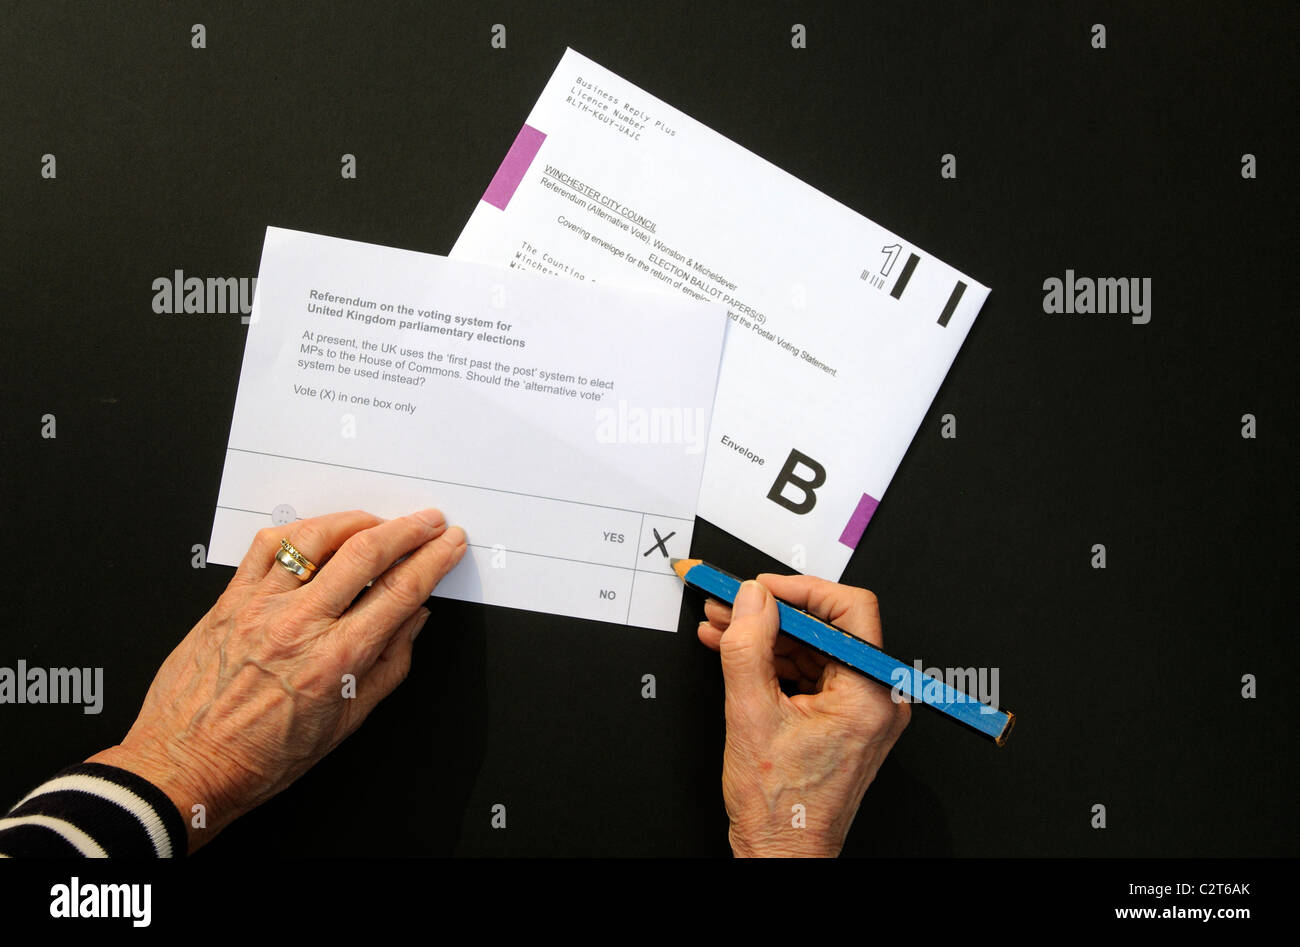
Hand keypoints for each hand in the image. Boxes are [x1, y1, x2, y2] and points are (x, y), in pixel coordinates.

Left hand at [88, 508, 466, 851]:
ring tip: (379, 522)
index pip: (399, 593)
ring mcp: (259, 608)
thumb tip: (415, 619)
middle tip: (429, 521)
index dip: (434, 560)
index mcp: (334, 662)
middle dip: (408, 530)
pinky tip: (319, 533)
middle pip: (365, 554)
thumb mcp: (345, 723)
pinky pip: (265, 546)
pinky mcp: (229, 601)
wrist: (186, 768)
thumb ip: (388, 665)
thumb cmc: (261, 758)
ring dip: (358, 520)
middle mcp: (298, 627)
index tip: (450, 544)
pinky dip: (299, 531)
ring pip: (316, 538)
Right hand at [697, 574, 909, 856]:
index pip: (849, 610)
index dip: (799, 590)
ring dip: (766, 635)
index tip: (760, 588)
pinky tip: (735, 650)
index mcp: (870, 694)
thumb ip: (747, 647)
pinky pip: (810, 672)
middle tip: (729, 600)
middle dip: (772, 612)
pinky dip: (772, 660)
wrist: (781, 856)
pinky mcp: (842, 719)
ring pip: (814, 648)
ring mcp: (860, 710)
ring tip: (721, 625)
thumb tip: (750, 599)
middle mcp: (877, 699)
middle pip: (828, 627)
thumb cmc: (781, 809)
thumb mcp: (751, 714)